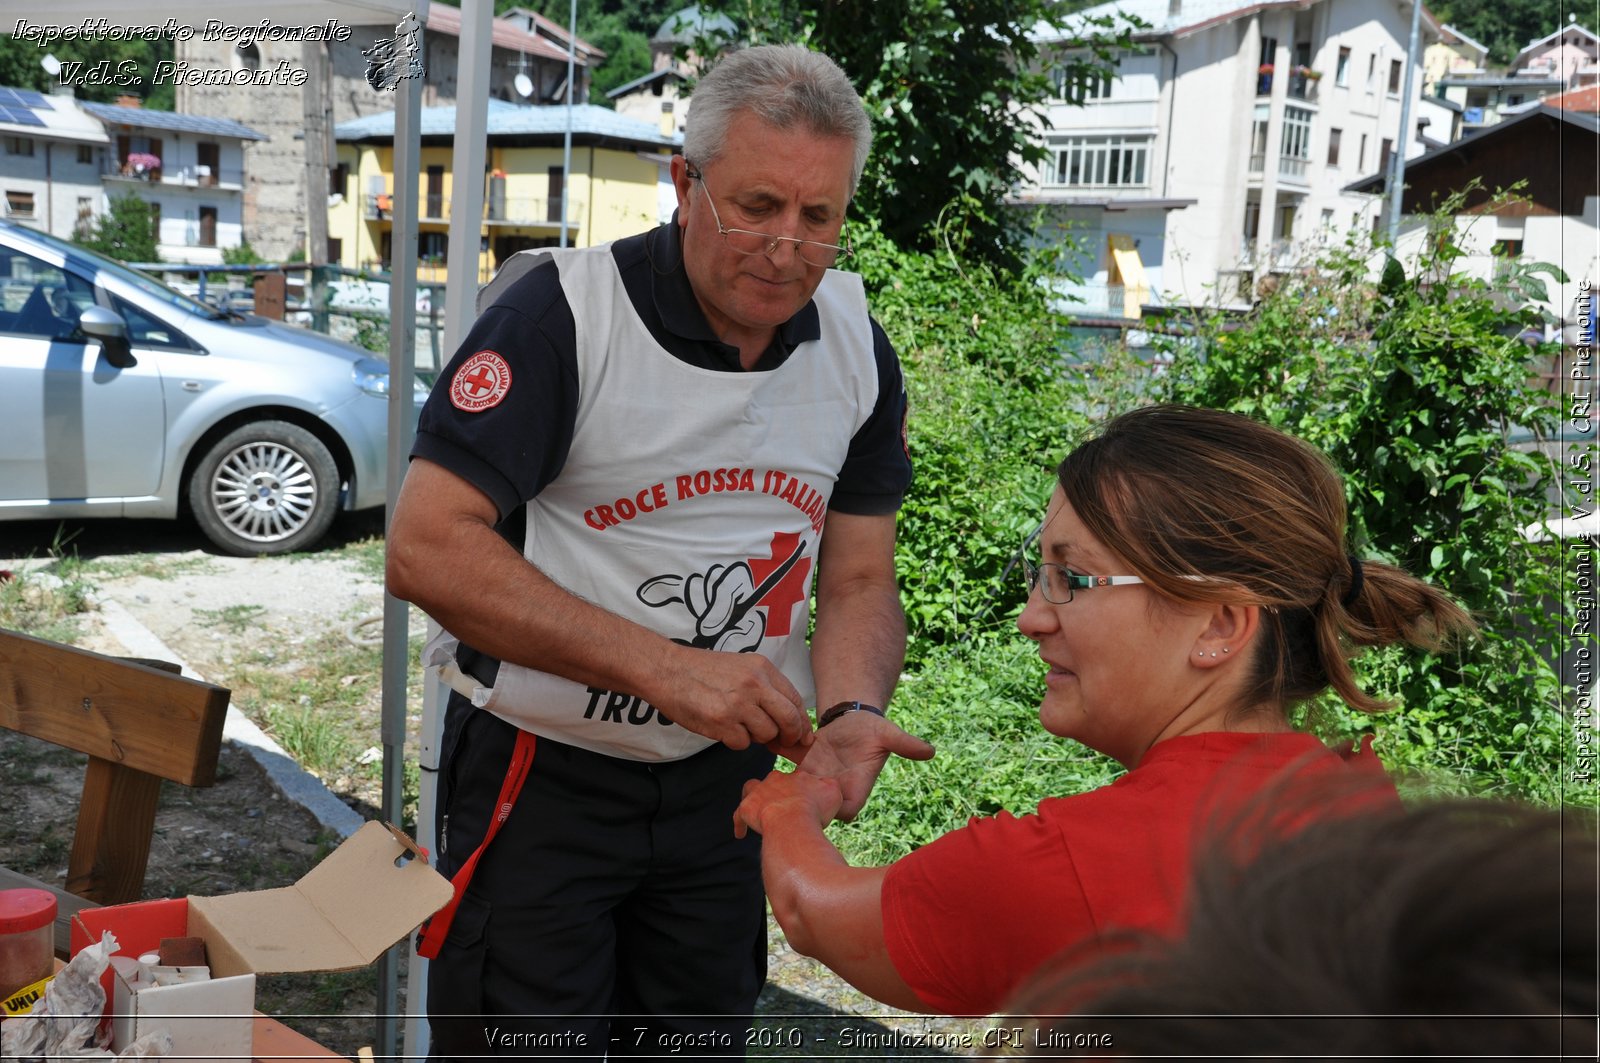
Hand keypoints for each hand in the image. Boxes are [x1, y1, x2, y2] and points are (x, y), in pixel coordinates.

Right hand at [653, 645, 813, 751]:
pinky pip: (742, 744)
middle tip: (784, 743)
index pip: (795, 699)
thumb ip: (764, 688)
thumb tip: (786, 720)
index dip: (802, 722)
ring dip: (756, 737)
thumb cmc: (702, 671)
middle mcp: (755, 684)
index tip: (803, 735)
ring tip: (738, 725)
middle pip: (789, 720)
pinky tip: (723, 728)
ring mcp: (739, 704)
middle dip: (790, 736)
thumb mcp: (740, 667)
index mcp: (762, 668)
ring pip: (766, 734)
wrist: (668, 670)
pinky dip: (735, 741)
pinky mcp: (722, 722)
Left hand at [733, 769, 843, 838]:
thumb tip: (829, 786)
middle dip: (779, 792)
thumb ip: (831, 787)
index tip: (805, 802)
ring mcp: (760, 792)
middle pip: (775, 781)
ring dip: (755, 800)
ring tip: (758, 813)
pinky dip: (740, 824)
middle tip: (785, 809)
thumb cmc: (815, 810)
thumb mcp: (834, 794)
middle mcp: (777, 779)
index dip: (802, 790)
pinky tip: (741, 834)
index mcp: (798, 776)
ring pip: (752, 789)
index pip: (798, 779)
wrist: (793, 821)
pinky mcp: (747, 808)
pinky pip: (739, 815)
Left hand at [771, 711, 933, 820]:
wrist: (854, 720)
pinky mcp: (802, 771)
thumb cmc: (874, 730)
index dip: (833, 810)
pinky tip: (767, 761)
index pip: (844, 812)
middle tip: (788, 791)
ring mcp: (817, 782)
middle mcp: (834, 790)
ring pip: (798, 798)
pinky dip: (776, 775)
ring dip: (784, 792)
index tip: (821, 794)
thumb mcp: (889, 735)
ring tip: (772, 780)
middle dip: (802, 805)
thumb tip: (931, 751)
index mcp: (856, 787)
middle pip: (818, 811)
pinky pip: (787, 781)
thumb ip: (905, 744)